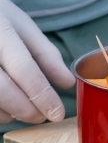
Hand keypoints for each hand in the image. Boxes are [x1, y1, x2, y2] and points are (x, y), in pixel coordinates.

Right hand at [0, 0, 74, 124]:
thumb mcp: (23, 26)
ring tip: (27, 112)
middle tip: (43, 117)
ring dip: (10, 113)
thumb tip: (67, 83)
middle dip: (27, 109)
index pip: (24, 68)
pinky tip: (8, 110)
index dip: (42, 95)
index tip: (57, 112)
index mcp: (2, 31)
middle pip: (3, 89)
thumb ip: (46, 54)